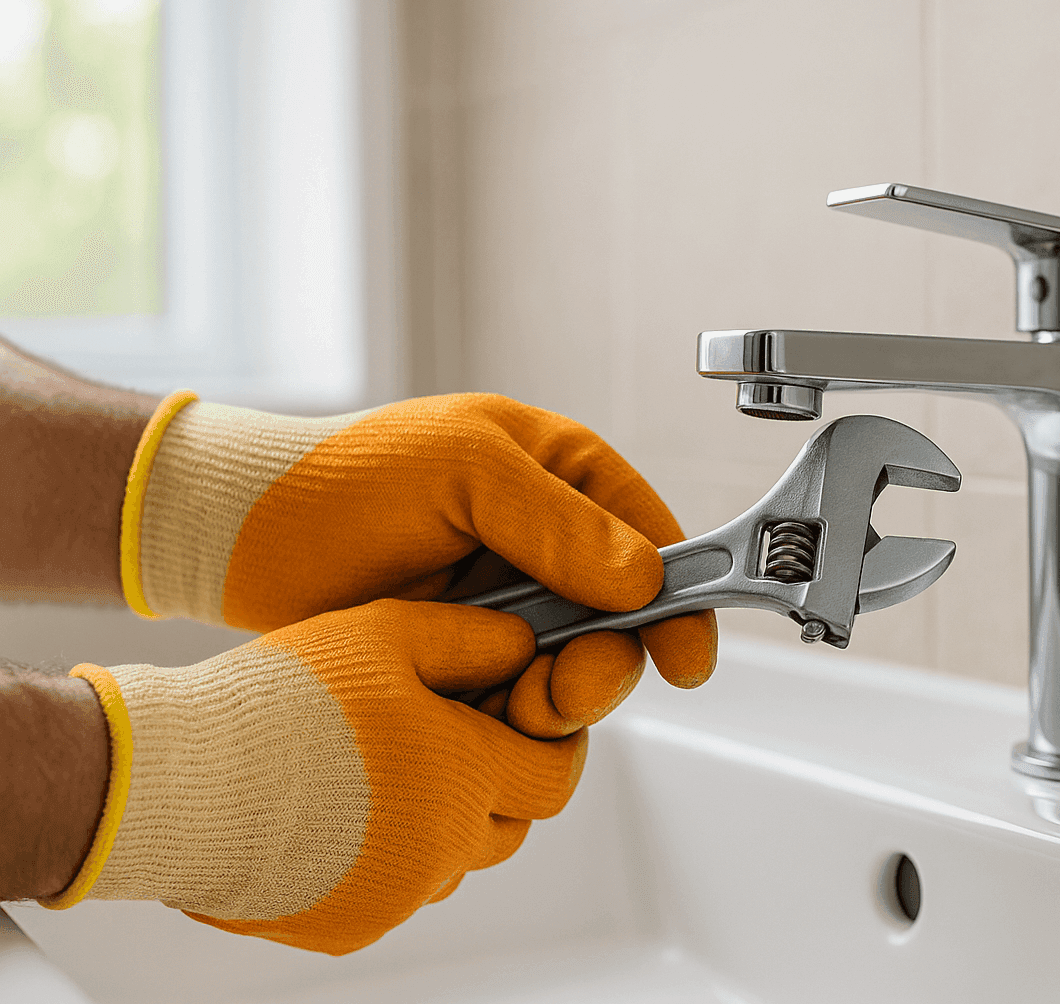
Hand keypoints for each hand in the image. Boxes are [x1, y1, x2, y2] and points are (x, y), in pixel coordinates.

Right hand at [42, 600, 583, 954]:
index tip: (522, 716)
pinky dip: (390, 855)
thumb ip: (475, 639)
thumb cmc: (277, 703)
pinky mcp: (350, 926)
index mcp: (467, 773)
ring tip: (382, 768)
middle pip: (513, 820)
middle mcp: (445, 846)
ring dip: (444, 819)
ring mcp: (398, 895)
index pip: (557, 772)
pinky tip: (341, 809)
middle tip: (448, 735)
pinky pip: (399, 891)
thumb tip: (526, 649)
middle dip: (498, 780)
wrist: (174, 782)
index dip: (549, 739)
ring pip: (457, 859)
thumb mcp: (387, 633)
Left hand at [124, 392, 715, 704]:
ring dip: (562, 698)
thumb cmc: (346, 476)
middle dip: (609, 663)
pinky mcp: (476, 656)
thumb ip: (558, 521)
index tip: (686, 656)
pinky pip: (525, 698)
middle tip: (570, 690)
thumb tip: (645, 577)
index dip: (681, 599)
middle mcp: (551, 543)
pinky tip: (483, 712)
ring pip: (579, 668)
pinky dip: (516, 718)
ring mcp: (514, 603)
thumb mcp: (464, 468)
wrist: (247, 538)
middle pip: (625, 620)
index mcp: (564, 476)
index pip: (655, 538)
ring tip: (517, 704)